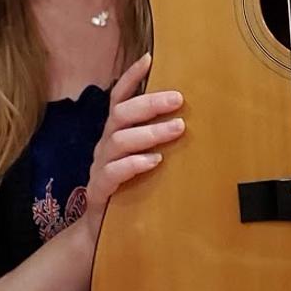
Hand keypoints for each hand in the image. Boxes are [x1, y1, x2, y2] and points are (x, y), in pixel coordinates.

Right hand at [82, 53, 183, 231]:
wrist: (100, 232)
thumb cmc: (129, 190)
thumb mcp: (141, 159)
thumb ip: (157, 141)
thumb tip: (190, 118)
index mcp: (115, 134)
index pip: (118, 98)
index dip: (131, 77)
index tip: (149, 58)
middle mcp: (105, 145)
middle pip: (121, 115)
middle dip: (149, 103)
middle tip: (178, 99)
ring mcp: (100, 166)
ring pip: (119, 140)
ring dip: (150, 132)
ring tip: (177, 128)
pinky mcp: (100, 190)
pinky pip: (113, 172)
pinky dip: (134, 164)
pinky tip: (154, 161)